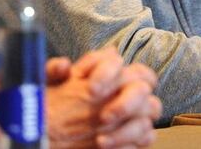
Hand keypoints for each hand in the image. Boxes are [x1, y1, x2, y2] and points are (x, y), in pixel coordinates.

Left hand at [45, 47, 161, 147]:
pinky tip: (106, 147)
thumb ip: (53, 71)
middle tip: (103, 117)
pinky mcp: (137, 133)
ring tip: (100, 140)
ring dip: (127, 128)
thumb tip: (63, 65)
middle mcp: (125, 87)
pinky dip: (128, 143)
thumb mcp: (48, 83)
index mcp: (106, 69)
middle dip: (126, 102)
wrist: (55, 129)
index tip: (90, 89)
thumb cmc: (55, 99)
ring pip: (151, 109)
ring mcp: (135, 110)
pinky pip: (147, 136)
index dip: (108, 71)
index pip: (118, 61)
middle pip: (143, 85)